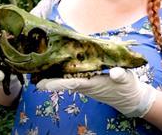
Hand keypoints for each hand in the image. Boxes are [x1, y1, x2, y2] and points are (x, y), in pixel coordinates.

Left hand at [36, 67, 156, 117]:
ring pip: (65, 79)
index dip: (57, 83)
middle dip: (48, 78)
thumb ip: (120, 75)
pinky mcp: (86, 81)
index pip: (72, 83)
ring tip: (37, 66)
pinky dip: (61, 71)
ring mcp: (85, 83)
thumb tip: (114, 72)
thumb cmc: (127, 88)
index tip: (43, 84)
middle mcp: (85, 84)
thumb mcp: (127, 79)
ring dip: (52, 74)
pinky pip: (71, 76)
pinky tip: (53, 64)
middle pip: (63, 81)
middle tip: (31, 73)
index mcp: (93, 84)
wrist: (130, 98)